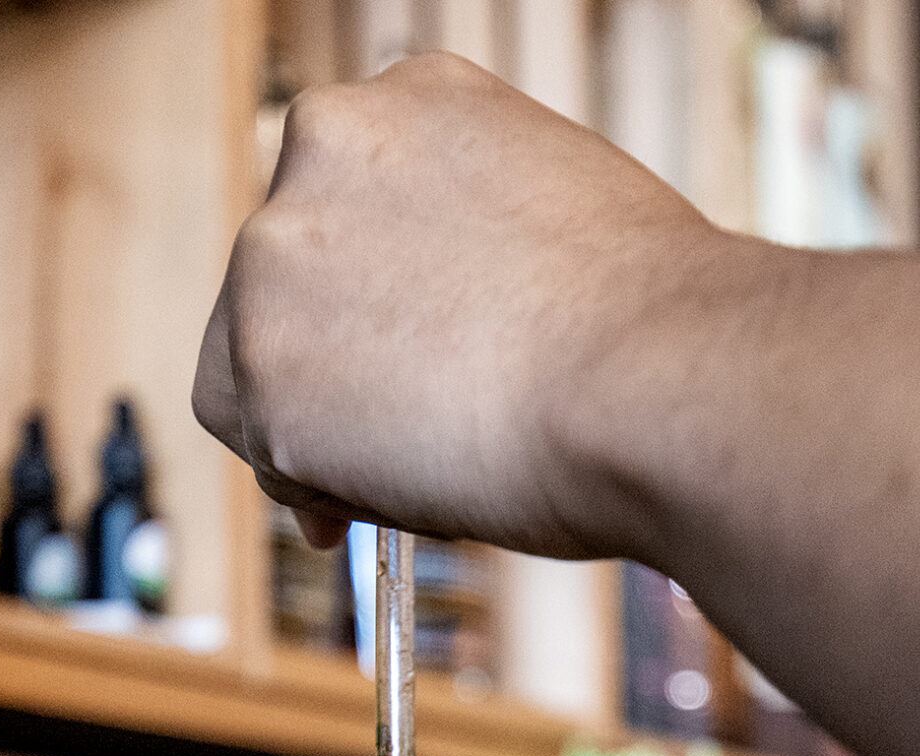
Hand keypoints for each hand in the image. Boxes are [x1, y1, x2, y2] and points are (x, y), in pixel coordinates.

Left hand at [194, 53, 722, 554]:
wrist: (664, 379)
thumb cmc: (650, 322)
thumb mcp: (552, 211)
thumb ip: (465, 243)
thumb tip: (439, 326)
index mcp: (407, 96)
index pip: (341, 202)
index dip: (366, 297)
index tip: (398, 353)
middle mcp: (323, 147)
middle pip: (281, 280)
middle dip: (330, 360)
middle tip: (405, 430)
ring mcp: (276, 258)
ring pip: (255, 369)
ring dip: (319, 427)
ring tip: (420, 468)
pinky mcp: (260, 377)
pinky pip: (269, 457)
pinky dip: (320, 489)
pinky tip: (403, 494)